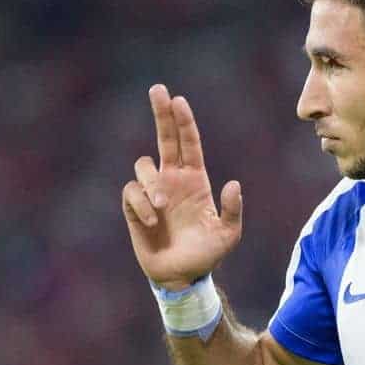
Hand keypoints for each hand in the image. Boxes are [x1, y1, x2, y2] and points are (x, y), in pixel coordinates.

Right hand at [123, 84, 242, 289]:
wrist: (181, 275)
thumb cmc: (207, 254)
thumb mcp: (228, 235)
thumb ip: (233, 211)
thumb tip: (233, 184)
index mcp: (195, 180)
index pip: (189, 143)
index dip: (183, 122)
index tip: (178, 100)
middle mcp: (172, 179)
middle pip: (165, 137)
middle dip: (161, 112)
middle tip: (157, 89)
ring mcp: (152, 191)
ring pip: (143, 165)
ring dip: (152, 184)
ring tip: (162, 209)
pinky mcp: (134, 207)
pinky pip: (131, 192)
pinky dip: (140, 204)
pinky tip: (151, 221)